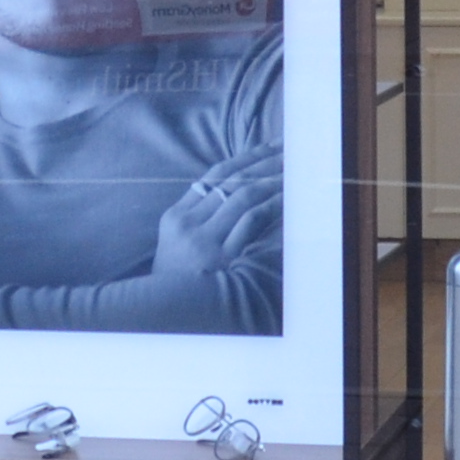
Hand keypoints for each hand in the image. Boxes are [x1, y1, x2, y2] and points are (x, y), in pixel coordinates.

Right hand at [154, 146, 284, 278]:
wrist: (166, 312)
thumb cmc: (177, 278)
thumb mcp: (176, 241)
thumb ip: (199, 215)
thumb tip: (238, 189)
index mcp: (175, 216)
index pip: (214, 175)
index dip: (246, 158)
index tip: (270, 146)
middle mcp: (188, 224)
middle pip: (232, 181)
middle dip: (264, 164)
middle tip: (290, 152)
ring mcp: (204, 240)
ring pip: (243, 197)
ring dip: (271, 182)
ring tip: (293, 171)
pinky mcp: (222, 258)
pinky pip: (252, 222)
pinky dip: (271, 206)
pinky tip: (286, 198)